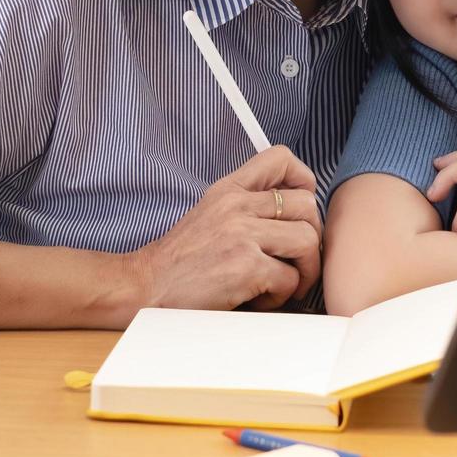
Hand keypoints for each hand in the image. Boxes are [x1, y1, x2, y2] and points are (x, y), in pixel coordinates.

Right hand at [127, 145, 322, 311]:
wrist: (145, 288)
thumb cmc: (180, 262)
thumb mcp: (210, 216)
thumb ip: (245, 208)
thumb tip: (294, 212)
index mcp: (227, 190)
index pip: (280, 158)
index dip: (303, 179)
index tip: (301, 209)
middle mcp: (235, 206)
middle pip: (307, 205)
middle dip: (311, 239)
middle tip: (296, 261)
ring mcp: (241, 235)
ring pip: (307, 241)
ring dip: (303, 271)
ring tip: (281, 283)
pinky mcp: (245, 267)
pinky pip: (290, 279)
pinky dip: (280, 296)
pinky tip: (258, 298)